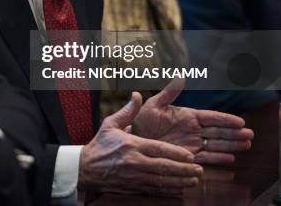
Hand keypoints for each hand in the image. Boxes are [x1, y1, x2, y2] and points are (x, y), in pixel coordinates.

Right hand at [79, 92, 201, 195]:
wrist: (85, 168)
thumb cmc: (100, 144)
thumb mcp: (111, 124)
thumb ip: (128, 111)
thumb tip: (137, 94)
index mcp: (131, 144)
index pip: (159, 149)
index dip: (177, 153)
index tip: (191, 155)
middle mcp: (134, 161)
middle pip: (165, 167)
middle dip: (184, 169)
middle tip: (199, 170)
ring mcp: (134, 176)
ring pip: (163, 181)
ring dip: (181, 181)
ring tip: (195, 180)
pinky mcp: (133, 187)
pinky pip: (155, 190)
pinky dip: (170, 190)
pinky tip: (180, 188)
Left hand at [132, 79, 253, 164]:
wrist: (134, 140)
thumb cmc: (142, 121)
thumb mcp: (154, 105)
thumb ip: (169, 93)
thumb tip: (180, 76)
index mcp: (187, 116)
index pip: (211, 117)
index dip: (226, 120)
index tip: (240, 121)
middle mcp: (193, 130)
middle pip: (218, 131)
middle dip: (234, 133)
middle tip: (250, 135)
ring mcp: (192, 143)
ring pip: (216, 144)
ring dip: (231, 145)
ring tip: (246, 145)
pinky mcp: (188, 156)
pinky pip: (206, 157)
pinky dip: (218, 158)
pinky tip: (230, 159)